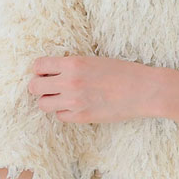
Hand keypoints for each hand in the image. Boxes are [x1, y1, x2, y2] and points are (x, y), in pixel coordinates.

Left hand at [28, 55, 164, 123]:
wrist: (144, 90)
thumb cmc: (123, 72)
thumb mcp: (95, 60)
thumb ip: (72, 66)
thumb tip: (52, 72)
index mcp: (73, 63)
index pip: (38, 66)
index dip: (40, 69)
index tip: (46, 72)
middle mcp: (70, 82)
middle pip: (34, 87)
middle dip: (39, 86)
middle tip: (49, 86)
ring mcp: (74, 102)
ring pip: (43, 104)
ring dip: (49, 100)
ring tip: (62, 97)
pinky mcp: (82, 117)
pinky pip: (60, 116)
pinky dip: (64, 112)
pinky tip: (76, 106)